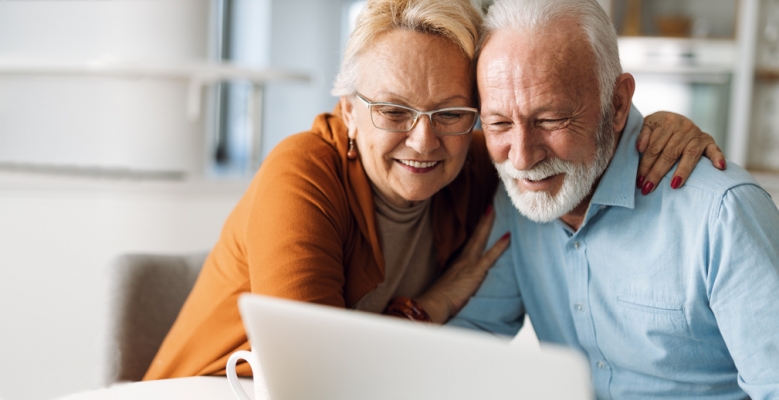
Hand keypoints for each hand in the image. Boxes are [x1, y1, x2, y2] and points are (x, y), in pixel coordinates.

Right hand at [414, 206, 509, 322]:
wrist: (434, 303)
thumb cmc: (439, 298)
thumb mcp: (448, 284)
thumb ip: (455, 278)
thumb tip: (458, 278)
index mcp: (457, 261)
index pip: (469, 242)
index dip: (476, 231)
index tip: (481, 218)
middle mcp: (463, 259)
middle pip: (475, 235)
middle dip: (482, 221)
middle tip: (489, 206)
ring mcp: (469, 263)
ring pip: (480, 239)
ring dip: (487, 224)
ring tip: (493, 209)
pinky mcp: (475, 272)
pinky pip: (490, 256)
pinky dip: (499, 245)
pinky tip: (508, 236)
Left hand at [636, 111, 725, 194]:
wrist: (674, 119)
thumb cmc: (658, 127)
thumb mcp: (648, 124)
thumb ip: (643, 135)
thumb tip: (640, 148)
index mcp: (667, 122)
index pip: (654, 148)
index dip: (645, 165)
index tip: (639, 181)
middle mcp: (684, 127)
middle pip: (669, 153)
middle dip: (657, 172)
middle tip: (648, 188)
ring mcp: (697, 134)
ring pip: (689, 155)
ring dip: (682, 172)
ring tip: (674, 185)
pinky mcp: (709, 140)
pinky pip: (715, 149)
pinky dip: (718, 157)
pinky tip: (719, 167)